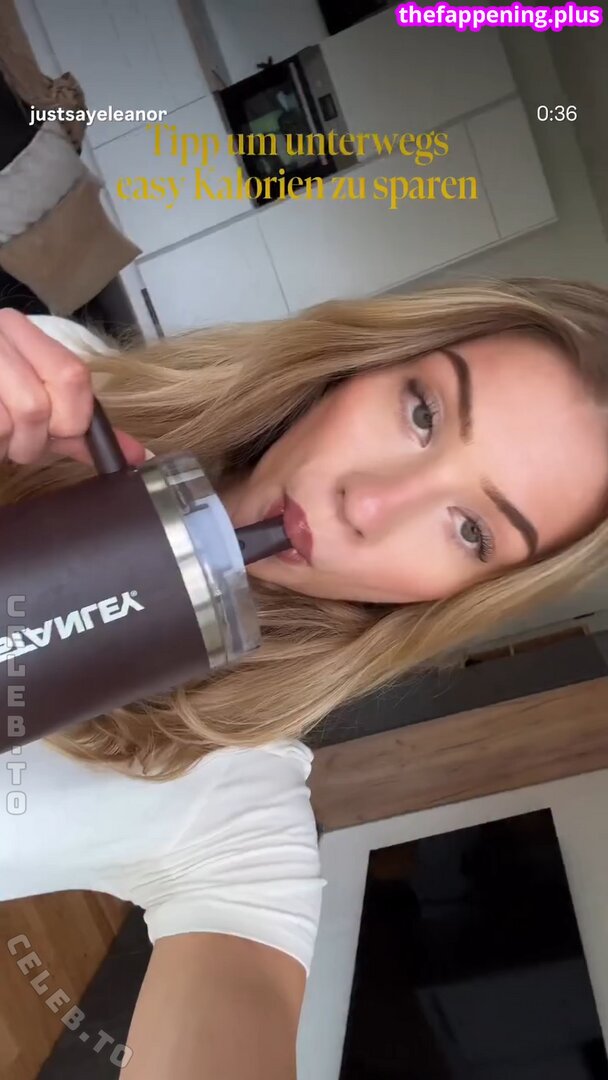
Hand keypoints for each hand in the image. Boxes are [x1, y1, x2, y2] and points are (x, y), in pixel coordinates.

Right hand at [0, 309, 146, 466]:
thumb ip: (81, 429)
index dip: (72, 418)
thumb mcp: (38, 406)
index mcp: (21, 331)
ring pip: (7, 422)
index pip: (72, 376)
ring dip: (7, 446)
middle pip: (37, 405)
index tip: (60, 432)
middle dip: (35, 441)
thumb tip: (137, 456)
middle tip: (21, 444)